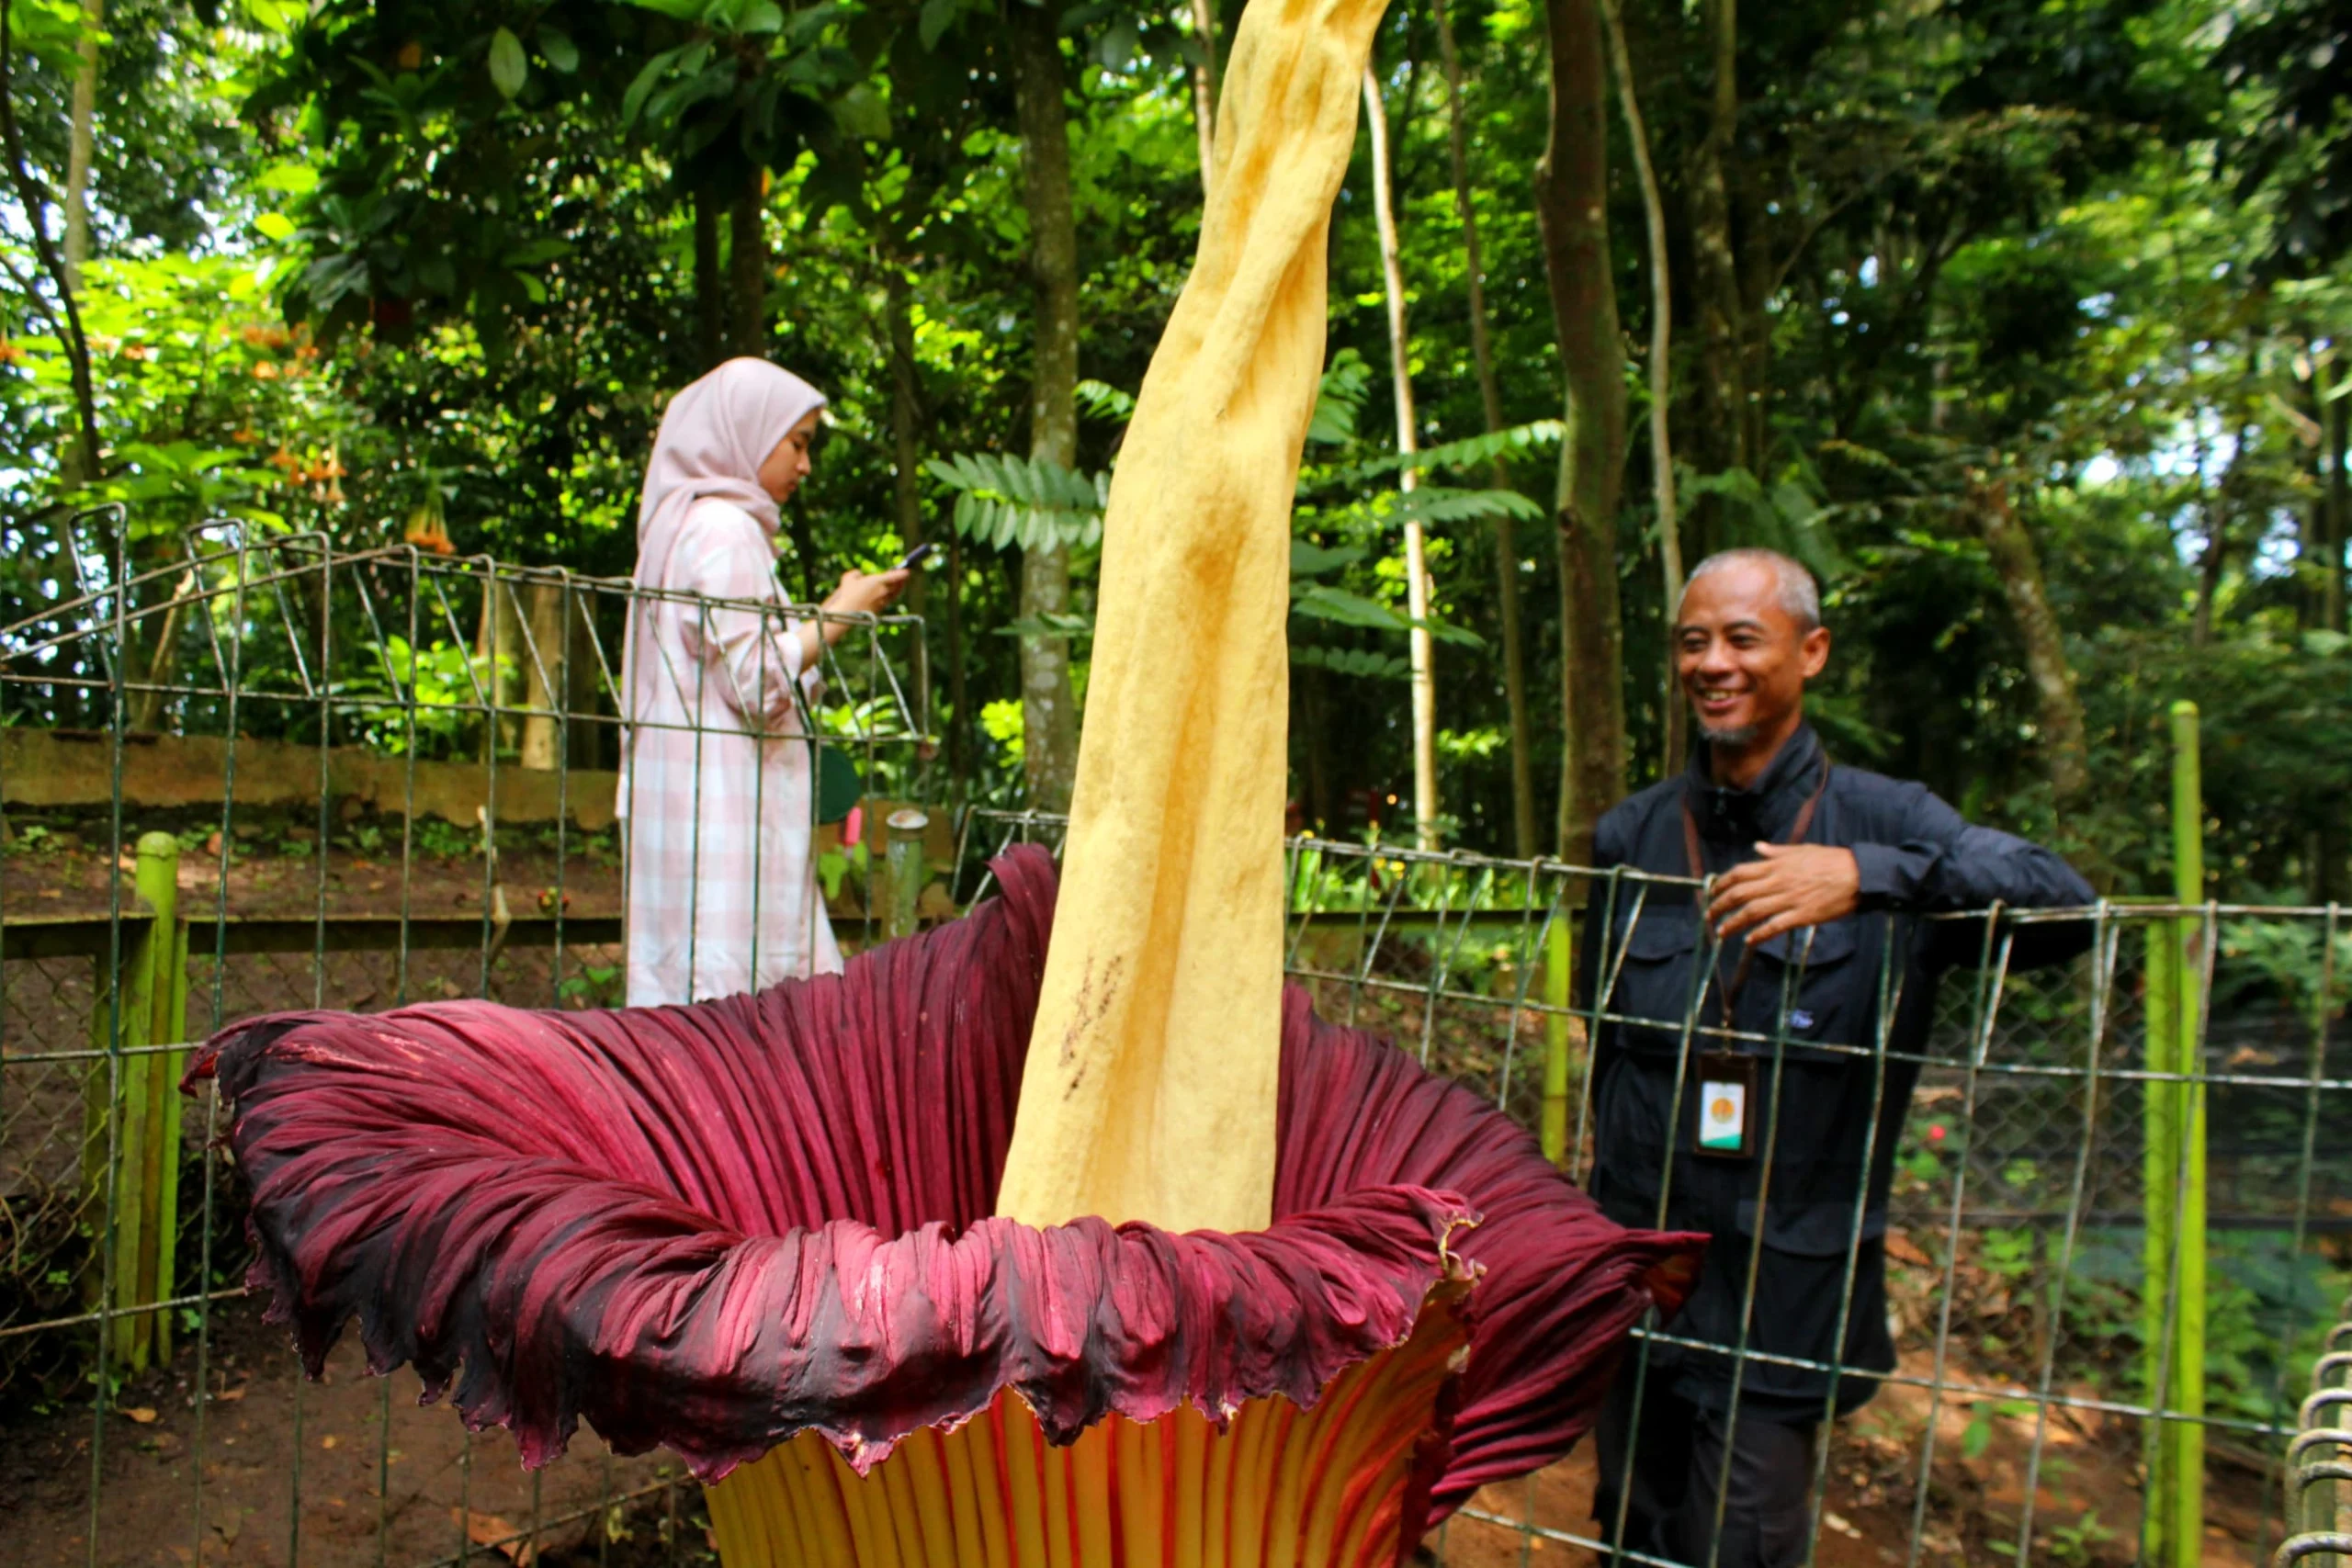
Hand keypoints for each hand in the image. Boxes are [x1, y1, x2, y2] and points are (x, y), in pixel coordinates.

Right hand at [820, 567, 909, 619]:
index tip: (908, 571)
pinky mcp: (880, 609)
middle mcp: (884, 591)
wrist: (848, 614)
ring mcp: (883, 601)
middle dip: (902, 581)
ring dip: (898, 589)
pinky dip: (890, 596)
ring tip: (899, 585)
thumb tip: (859, 574)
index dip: (902, 573)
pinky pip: (889, 600)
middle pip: (898, 586)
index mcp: (878, 581)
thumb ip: (855, 574)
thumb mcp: (848, 578)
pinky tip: (887, 594)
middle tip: (904, 578)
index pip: (896, 576)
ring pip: (894, 594)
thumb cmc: (847, 594)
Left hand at [1705, 843, 1859, 944]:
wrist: (1859, 874)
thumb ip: (1775, 852)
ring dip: (1733, 923)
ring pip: (1752, 911)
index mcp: (1776, 865)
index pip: (1740, 873)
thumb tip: (1757, 847)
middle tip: (1709, 915)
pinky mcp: (1802, 915)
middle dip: (1720, 905)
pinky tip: (1749, 941)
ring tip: (1721, 932)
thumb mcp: (1801, 850)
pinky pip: (1775, 926)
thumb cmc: (1831, 860)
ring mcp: (1789, 899)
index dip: (1721, 883)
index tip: (1711, 892)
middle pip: (1740, 894)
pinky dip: (1760, 934)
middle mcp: (1778, 881)